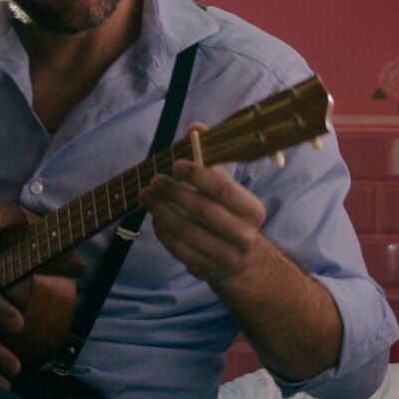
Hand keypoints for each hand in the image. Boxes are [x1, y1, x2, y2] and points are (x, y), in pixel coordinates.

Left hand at [140, 125, 276, 284]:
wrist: (242, 263)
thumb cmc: (231, 217)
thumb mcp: (230, 191)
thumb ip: (212, 161)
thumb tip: (196, 129)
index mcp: (252, 211)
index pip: (224, 190)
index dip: (198, 175)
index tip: (176, 164)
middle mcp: (243, 235)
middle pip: (203, 211)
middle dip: (175, 193)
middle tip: (155, 180)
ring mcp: (224, 255)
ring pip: (186, 231)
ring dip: (162, 211)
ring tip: (146, 195)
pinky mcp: (206, 269)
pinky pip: (178, 248)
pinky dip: (163, 231)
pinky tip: (155, 217)